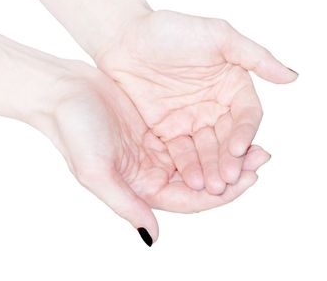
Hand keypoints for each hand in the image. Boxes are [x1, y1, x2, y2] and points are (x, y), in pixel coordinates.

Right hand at [37, 62, 265, 244]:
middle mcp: (152, 173)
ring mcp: (156, 150)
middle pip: (202, 180)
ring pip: (202, 158)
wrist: (63, 90)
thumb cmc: (73, 129)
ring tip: (256, 143)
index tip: (249, 179)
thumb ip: (126, 205)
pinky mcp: (158, 128)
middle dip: (233, 173)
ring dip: (227, 153)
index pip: (191, 200)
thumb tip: (153, 236)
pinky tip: (231, 125)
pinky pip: (193, 135)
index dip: (222, 195)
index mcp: (142, 189)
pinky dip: (213, 133)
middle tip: (262, 157)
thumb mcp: (97, 171)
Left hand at [95, 10, 297, 194]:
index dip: (245, 133)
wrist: (124, 38)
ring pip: (207, 150)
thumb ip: (255, 56)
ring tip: (212, 187)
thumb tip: (292, 77)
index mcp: (233, 85)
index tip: (238, 148)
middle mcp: (216, 106)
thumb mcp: (217, 36)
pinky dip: (188, 167)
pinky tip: (192, 181)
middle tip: (227, 179)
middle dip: (229, 159)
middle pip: (228, 138)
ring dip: (212, 169)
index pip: (246, 115)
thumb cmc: (171, 29)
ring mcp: (192, 120)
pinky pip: (181, 153)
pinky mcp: (168, 131)